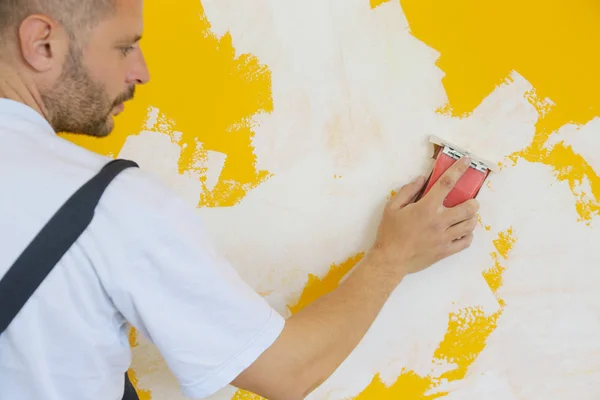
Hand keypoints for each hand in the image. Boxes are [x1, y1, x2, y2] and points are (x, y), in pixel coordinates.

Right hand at [371, 157, 478, 275]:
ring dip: (471, 218)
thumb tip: (422, 178)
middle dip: (473, 201)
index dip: (459, 169)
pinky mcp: (446, 251)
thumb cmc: (389, 233)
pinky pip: (466, 242)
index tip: (467, 161)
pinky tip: (461, 232)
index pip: (447, 183)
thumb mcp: (392, 207)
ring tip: (466, 216)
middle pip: (468, 207)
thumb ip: (408, 191)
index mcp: (426, 208)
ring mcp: (445, 238)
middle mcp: (439, 222)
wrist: (390, 260)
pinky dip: (468, 235)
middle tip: (469, 201)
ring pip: (470, 224)